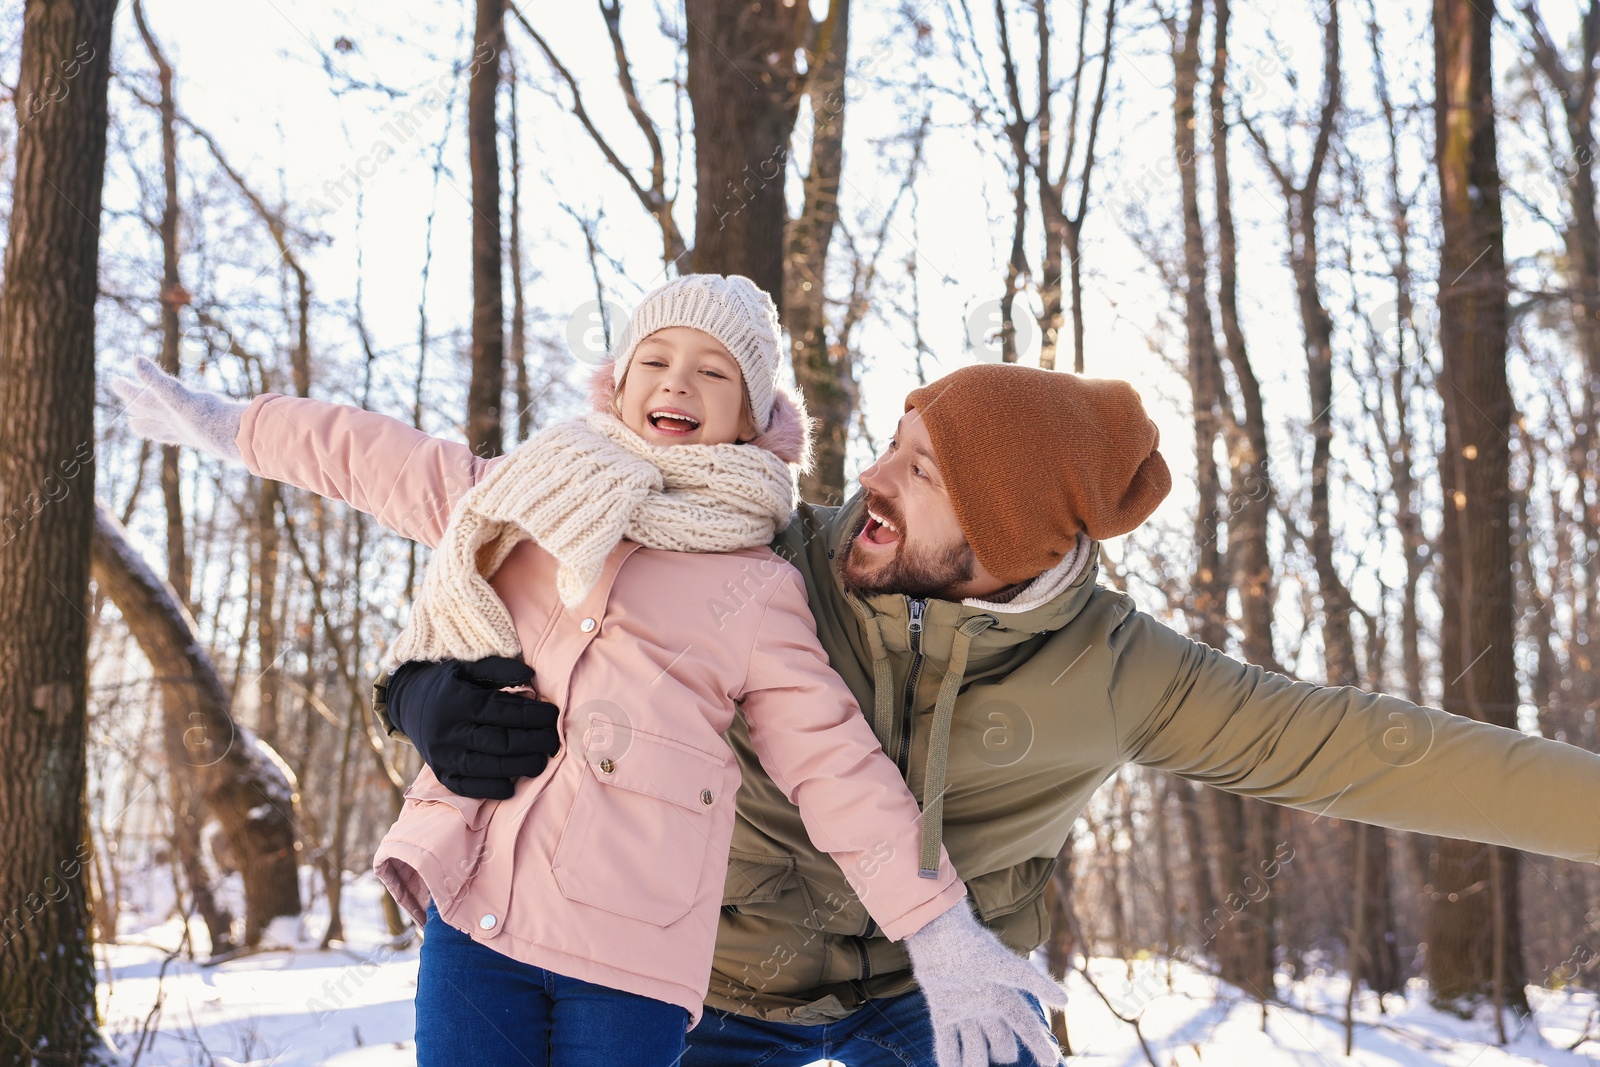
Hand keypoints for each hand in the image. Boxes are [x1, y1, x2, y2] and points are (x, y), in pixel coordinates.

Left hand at [108, 355, 248, 462]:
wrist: (230, 437)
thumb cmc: (204, 415)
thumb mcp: (177, 393)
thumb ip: (155, 379)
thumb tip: (135, 360)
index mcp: (163, 410)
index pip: (139, 398)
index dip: (127, 388)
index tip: (115, 380)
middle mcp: (169, 422)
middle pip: (144, 413)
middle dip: (132, 403)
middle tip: (123, 395)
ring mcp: (182, 431)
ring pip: (156, 429)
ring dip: (144, 424)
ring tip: (135, 423)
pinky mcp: (196, 437)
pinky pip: (176, 437)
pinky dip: (167, 434)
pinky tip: (174, 435)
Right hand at [387, 656, 560, 800]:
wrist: (408, 703)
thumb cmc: (447, 684)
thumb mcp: (467, 667)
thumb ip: (498, 669)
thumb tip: (531, 675)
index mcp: (458, 702)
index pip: (503, 712)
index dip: (533, 715)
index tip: (554, 716)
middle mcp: (449, 731)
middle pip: (499, 741)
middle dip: (533, 742)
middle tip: (554, 741)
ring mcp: (443, 755)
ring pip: (487, 766)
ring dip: (519, 767)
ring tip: (541, 763)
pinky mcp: (440, 774)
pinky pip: (467, 787)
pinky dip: (490, 789)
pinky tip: (512, 787)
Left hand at [905, 902, 1067, 1066]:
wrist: (937, 932)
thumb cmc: (974, 947)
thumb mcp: (1006, 966)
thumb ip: (1034, 984)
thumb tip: (1066, 1001)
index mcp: (1003, 997)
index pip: (1025, 1025)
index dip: (1038, 1044)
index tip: (1051, 1064)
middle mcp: (985, 1006)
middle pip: (1000, 1039)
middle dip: (1004, 1052)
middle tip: (1004, 1059)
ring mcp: (962, 1010)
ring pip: (973, 1046)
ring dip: (974, 1062)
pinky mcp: (941, 1010)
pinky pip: (947, 1041)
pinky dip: (948, 1059)